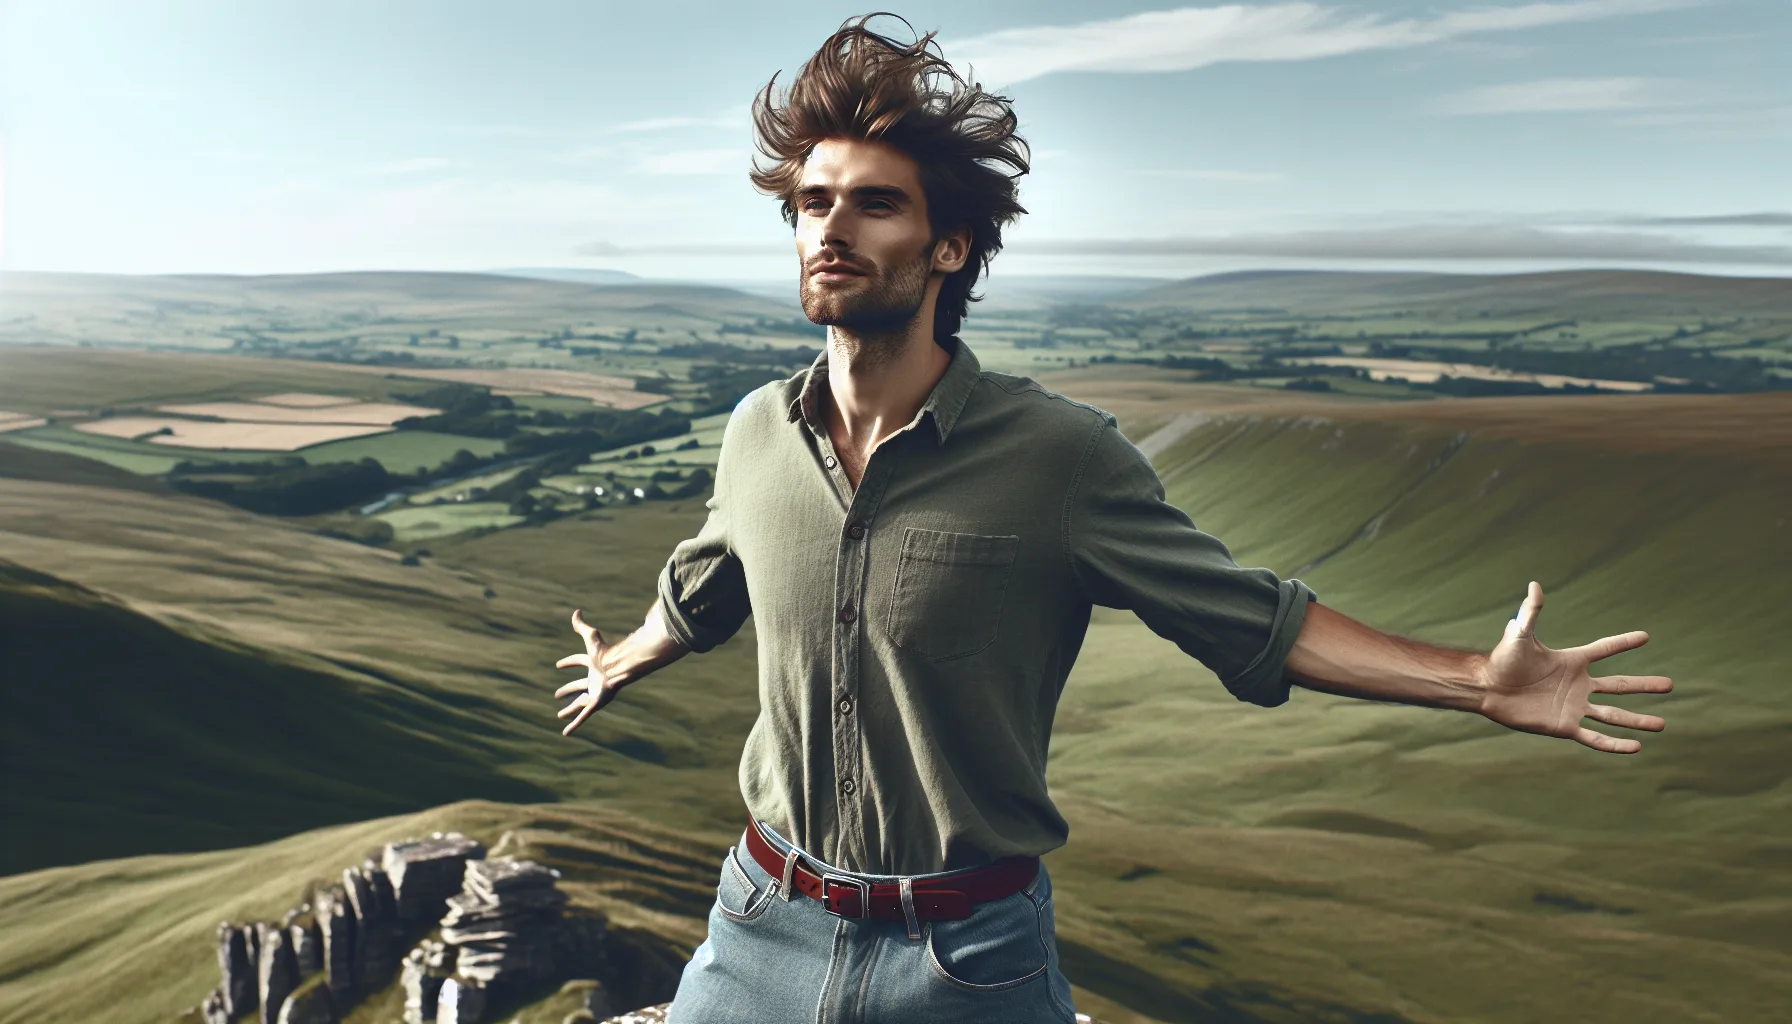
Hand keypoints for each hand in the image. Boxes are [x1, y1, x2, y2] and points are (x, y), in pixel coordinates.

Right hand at [554, 609, 617, 735]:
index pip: (579, 662)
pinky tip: (566, 734)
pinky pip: (582, 717)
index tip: (558, 665)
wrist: (620, 667)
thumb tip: (576, 610)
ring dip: (570, 710)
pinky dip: (575, 725)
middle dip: (568, 690)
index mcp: (593, 664)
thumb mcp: (590, 637)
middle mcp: (594, 680)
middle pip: (578, 686)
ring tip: (559, 716)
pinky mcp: (596, 704)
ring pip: (579, 704)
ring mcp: (595, 693)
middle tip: (556, 694)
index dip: (569, 662)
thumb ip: (582, 626)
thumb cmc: (607, 653)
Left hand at [1478, 581, 1672, 752]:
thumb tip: (1534, 584)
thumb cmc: (1503, 660)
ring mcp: (1573, 706)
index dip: (1624, 642)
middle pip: (1619, 685)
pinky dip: (1615, 744)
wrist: (1487, 689)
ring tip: (1664, 724)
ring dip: (1638, 719)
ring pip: (1613, 714)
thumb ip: (1530, 612)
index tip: (1645, 636)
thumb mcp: (1520, 635)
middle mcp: (1578, 684)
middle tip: (1670, 684)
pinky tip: (1636, 747)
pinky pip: (1594, 738)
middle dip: (1644, 685)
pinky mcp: (1564, 726)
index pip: (1605, 650)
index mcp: (1572, 661)